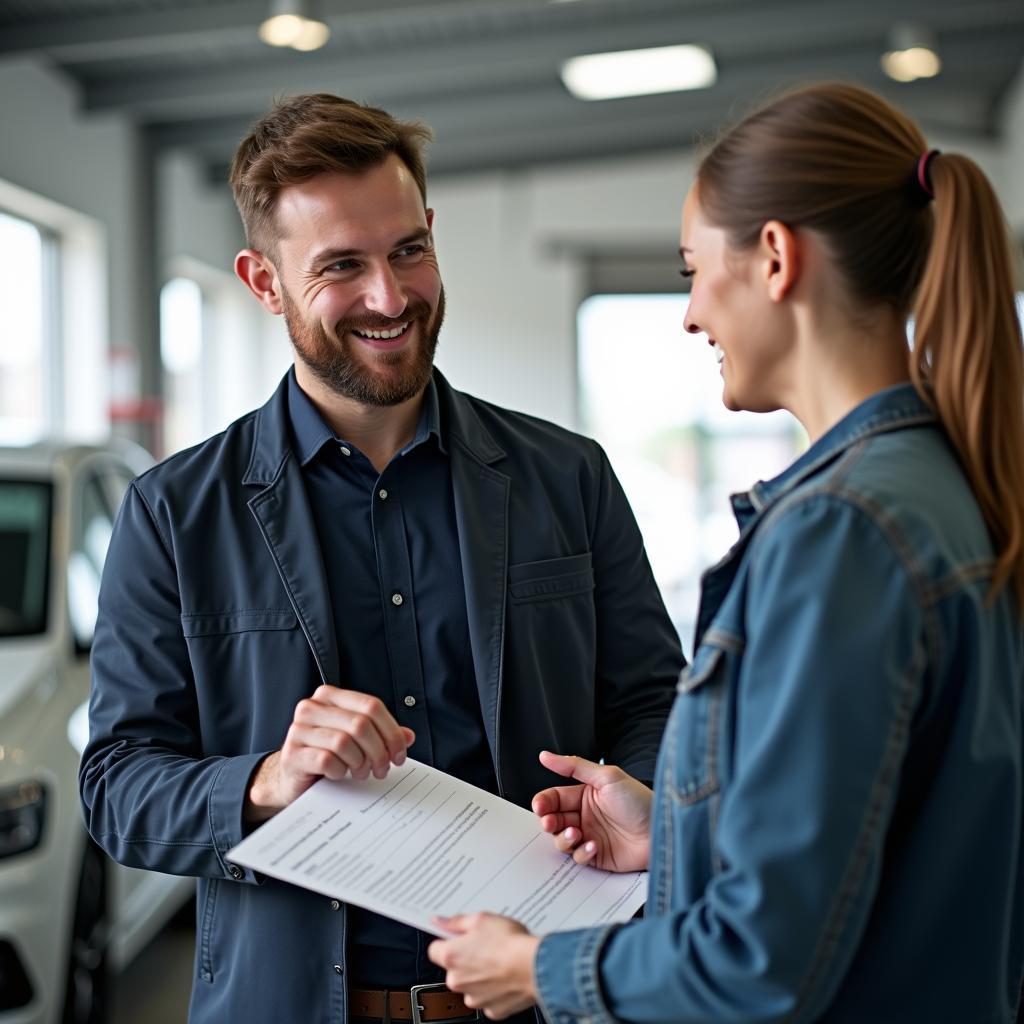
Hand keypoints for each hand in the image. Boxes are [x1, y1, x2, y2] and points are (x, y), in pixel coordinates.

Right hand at [245, 686, 414, 821]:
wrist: (292, 778)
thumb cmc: (326, 754)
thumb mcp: (356, 740)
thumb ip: (381, 734)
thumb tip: (408, 736)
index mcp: (330, 696)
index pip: (371, 705)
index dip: (391, 731)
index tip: (399, 754)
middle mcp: (312, 707)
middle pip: (360, 724)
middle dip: (379, 751)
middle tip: (383, 769)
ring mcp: (298, 730)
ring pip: (344, 742)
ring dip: (360, 763)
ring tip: (361, 773)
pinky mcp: (292, 754)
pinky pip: (326, 760)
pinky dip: (340, 770)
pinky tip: (340, 774)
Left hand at [428, 913, 539, 1019]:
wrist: (534, 967)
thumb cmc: (509, 943)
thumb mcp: (481, 919)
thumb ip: (456, 922)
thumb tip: (440, 921)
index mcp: (451, 956)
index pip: (435, 949)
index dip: (447, 941)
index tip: (457, 937)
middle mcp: (458, 981)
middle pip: (454, 968)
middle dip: (467, 959)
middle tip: (486, 946)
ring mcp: (474, 997)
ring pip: (471, 984)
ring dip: (481, 975)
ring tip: (499, 960)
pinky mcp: (492, 1010)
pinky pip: (489, 997)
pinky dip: (495, 989)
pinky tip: (506, 976)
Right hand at [532, 751, 651, 871]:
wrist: (662, 829)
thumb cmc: (639, 800)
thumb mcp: (606, 777)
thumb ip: (573, 766)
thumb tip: (545, 755)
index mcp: (584, 795)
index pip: (554, 798)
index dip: (543, 802)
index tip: (539, 806)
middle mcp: (584, 816)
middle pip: (553, 820)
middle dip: (548, 821)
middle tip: (550, 822)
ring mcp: (589, 836)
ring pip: (561, 840)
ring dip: (563, 838)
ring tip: (576, 833)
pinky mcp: (597, 857)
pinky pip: (579, 858)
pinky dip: (582, 852)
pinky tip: (594, 845)